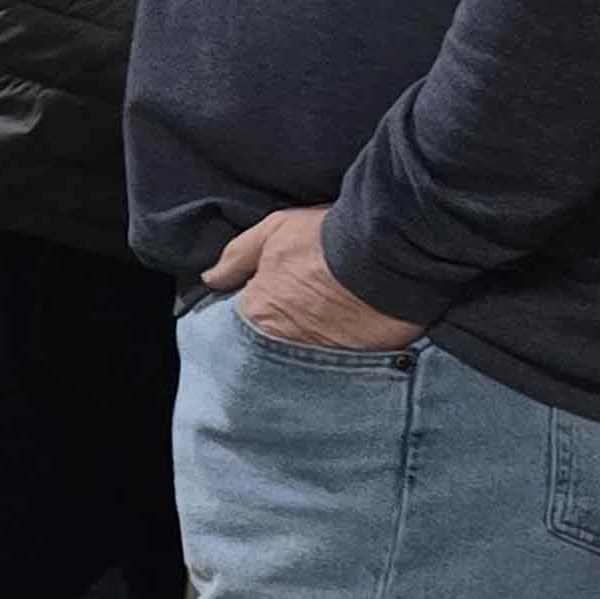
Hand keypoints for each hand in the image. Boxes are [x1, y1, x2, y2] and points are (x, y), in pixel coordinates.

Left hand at [207, 205, 424, 352]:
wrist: (388, 253)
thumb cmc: (327, 239)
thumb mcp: (273, 231)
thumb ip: (237, 256)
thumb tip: (211, 278)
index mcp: (258, 313)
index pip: (242, 321)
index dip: (252, 309)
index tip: (264, 299)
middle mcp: (283, 344)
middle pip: (269, 345)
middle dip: (276, 335)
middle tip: (296, 314)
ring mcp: (320, 358)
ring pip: (301, 358)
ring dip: (306, 346)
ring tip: (323, 325)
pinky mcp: (355, 366)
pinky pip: (337, 367)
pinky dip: (338, 357)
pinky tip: (345, 338)